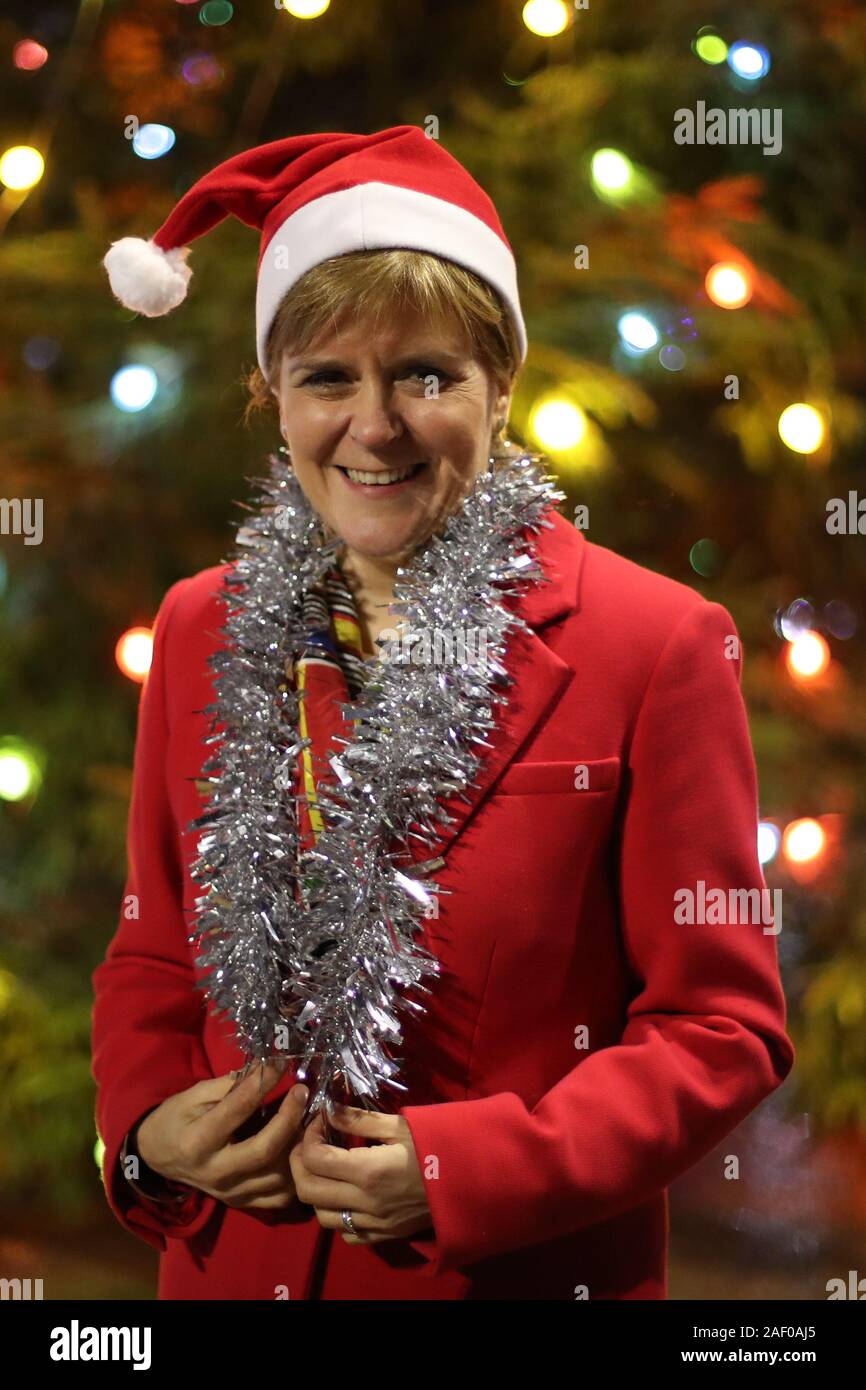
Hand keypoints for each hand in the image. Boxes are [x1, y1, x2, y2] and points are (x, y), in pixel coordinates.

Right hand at [136, 1060, 307, 1211]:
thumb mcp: (194, 1095)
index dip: (263, 1083)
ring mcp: (230, 1192)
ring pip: (278, 1176)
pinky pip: (279, 1196)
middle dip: (289, 1117)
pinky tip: (297, 1149)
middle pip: (265, 1150)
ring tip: (304, 1119)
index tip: (281, 1064)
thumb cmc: (175, 1119)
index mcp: (198, 1141)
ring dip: (297, 1146)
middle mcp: (215, 1172)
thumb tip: (266, 1067)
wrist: (157, 1157)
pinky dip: (295, 1173)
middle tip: (302, 1092)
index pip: (238, 1109)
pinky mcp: (241, 1202)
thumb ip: (230, 1085)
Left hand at [289, 1103, 432, 1243]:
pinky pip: (345, 1233)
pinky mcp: (383, 1235)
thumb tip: (329, 1111)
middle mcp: (365, 1202)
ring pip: (321, 1216)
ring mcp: (373, 1223)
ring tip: (326, 1169)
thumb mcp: (400, 1125)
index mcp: (368, 1171)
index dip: (308, 1137)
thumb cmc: (436, 1145)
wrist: (471, 1180)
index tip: (319, 1122)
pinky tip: (346, 1195)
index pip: (314, 1159)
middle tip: (311, 1143)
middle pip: (307, 1190)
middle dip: (300, 1163)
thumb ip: (359, 1120)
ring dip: (315, 1191)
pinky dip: (336, 1215)